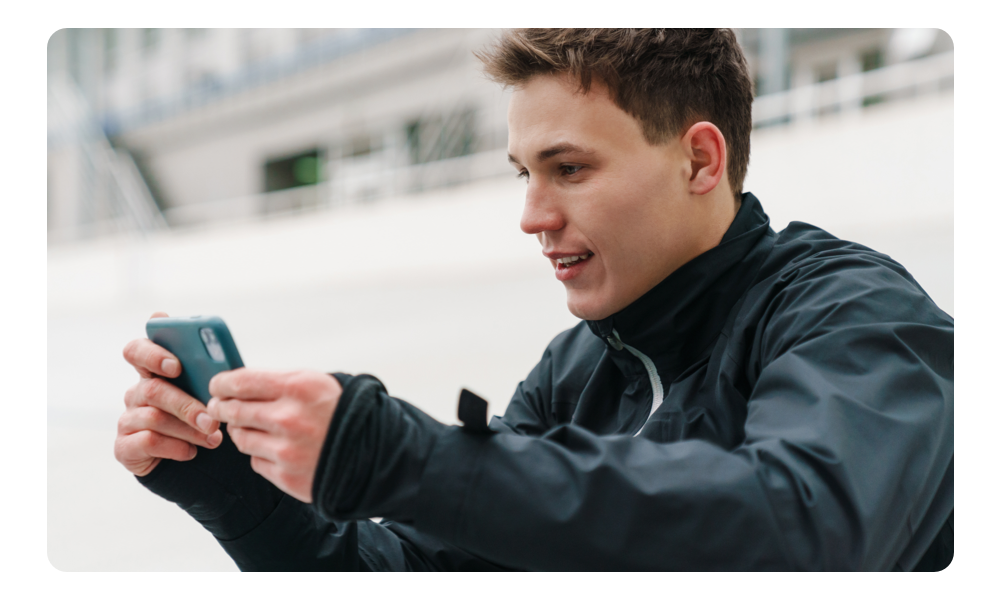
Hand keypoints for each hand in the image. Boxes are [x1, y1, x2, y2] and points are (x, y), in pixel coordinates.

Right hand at [115, 312, 222, 476]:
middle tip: (212, 421)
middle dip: (187, 406)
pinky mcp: (124, 446)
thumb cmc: (197, 417)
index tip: (176, 367)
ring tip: (213, 439)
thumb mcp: (203, 397)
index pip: (137, 351)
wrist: (183, 459)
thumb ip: (206, 381)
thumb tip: (224, 380)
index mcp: (152, 372)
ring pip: (154, 418)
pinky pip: (148, 442)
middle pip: (153, 390)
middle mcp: (135, 393)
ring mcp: (127, 420)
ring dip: (188, 430)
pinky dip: (176, 447)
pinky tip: (192, 451)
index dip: (152, 355)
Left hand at [205, 368, 342, 502]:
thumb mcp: (314, 384)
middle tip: (220, 408)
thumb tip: (233, 383)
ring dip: (241, 432)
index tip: (216, 386)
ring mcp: (286, 449)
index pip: (240, 382)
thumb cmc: (339, 411)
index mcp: (297, 387)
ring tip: (253, 428)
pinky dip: (261, 454)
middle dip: (222, 408)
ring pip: (240, 438)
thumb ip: (276, 382)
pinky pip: (255, 461)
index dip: (221, 383)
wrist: (372, 451)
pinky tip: (276, 448)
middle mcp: (289, 418)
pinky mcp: (286, 475)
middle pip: (233, 411)